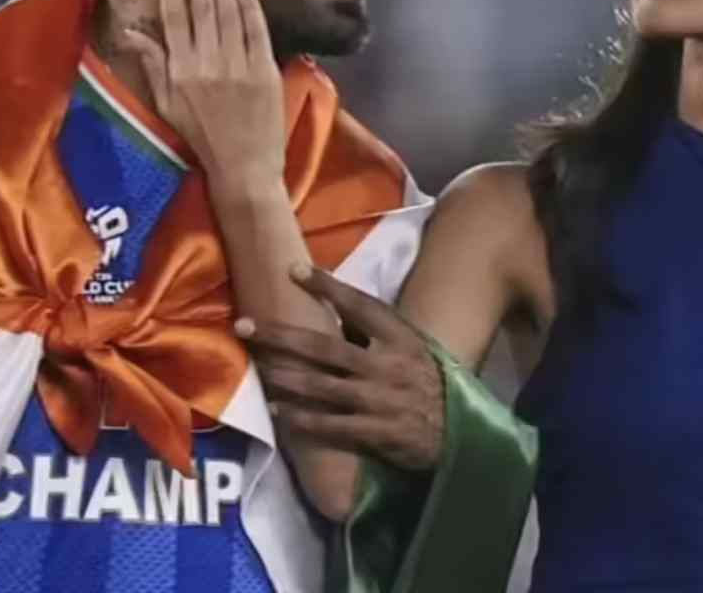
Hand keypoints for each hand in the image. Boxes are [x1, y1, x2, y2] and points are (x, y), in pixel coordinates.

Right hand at [119, 0, 283, 184]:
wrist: (243, 167)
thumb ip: (152, 63)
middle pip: (201, 3)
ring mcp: (237, 65)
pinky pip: (255, 28)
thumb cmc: (201, 137)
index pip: (171, 14)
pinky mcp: (264, 70)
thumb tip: (130, 28)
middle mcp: (206, 63)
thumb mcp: (166, 104)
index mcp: (179, 70)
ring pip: (228, 10)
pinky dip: (248, 1)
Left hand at [236, 266, 444, 471]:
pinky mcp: (376, 432)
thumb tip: (333, 308)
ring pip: (320, 385)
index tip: (292, 269)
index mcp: (399, 337)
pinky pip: (330, 424)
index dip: (326, 287)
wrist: (459, 434)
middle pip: (323, 346)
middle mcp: (387, 364)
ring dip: (283, 377)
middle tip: (244, 325)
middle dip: (280, 336)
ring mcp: (379, 399)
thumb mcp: (413, 348)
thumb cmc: (429, 385)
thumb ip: (377, 333)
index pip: (358, 305)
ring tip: (255, 368)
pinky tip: (277, 411)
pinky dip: (301, 418)